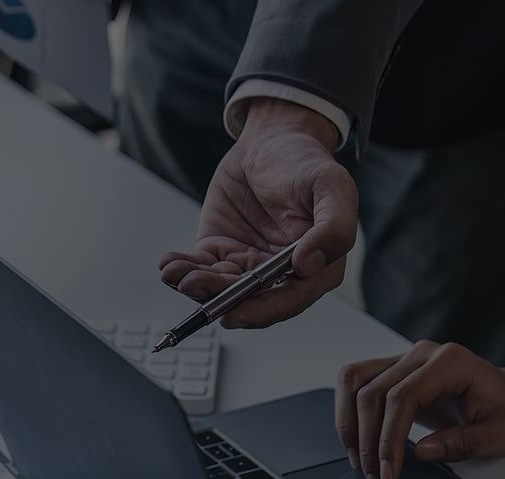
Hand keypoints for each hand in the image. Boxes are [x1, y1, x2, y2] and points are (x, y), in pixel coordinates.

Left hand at [159, 98, 357, 327]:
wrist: (271, 139)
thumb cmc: (306, 162)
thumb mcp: (331, 186)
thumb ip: (334, 228)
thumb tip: (308, 265)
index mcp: (316, 268)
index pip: (289, 300)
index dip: (261, 311)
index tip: (235, 313)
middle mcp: (281, 275)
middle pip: (249, 301)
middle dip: (219, 299)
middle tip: (196, 287)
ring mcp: (249, 266)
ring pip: (220, 289)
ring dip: (197, 286)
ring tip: (178, 274)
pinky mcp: (221, 254)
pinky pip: (201, 269)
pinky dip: (183, 271)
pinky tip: (170, 265)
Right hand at [336, 340, 504, 478]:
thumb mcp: (499, 436)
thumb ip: (462, 443)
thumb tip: (421, 451)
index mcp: (450, 362)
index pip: (402, 396)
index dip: (388, 438)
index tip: (387, 473)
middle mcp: (421, 353)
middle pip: (372, 391)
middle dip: (367, 440)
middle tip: (374, 478)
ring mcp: (403, 358)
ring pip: (353, 381)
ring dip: (348, 424)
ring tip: (359, 462)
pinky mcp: (392, 369)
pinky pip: (355, 383)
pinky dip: (348, 413)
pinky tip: (356, 443)